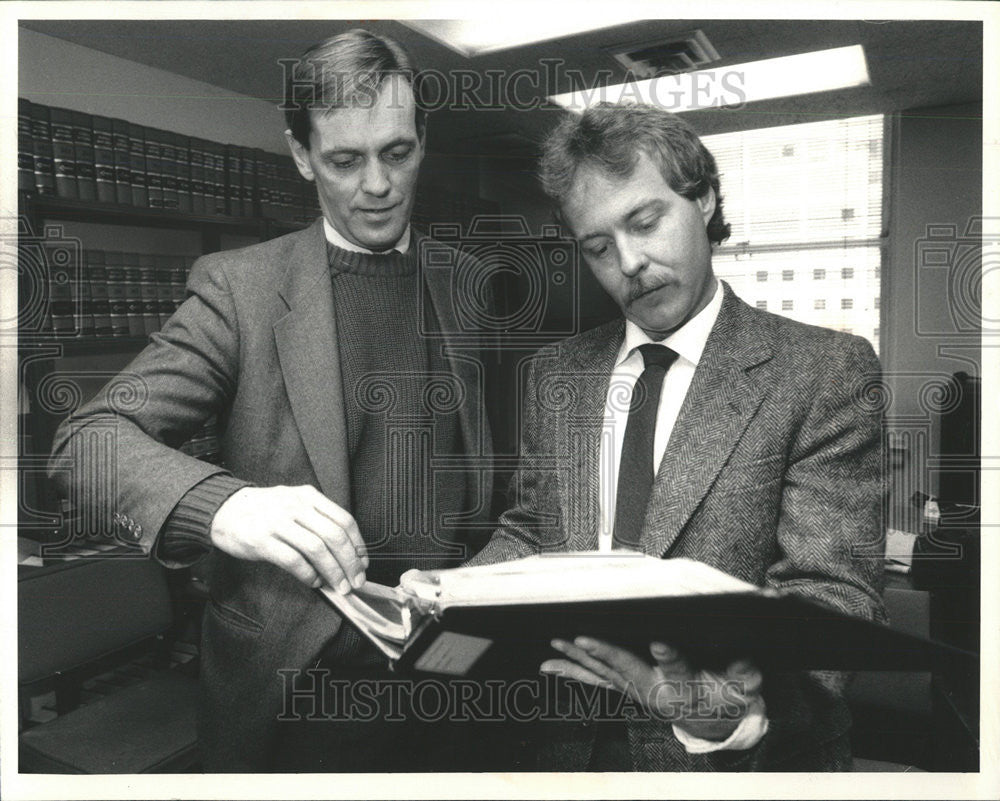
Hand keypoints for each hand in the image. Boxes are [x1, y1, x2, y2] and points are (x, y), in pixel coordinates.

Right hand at [210, 485, 367, 592]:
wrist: (224, 509)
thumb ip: (317, 518)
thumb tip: (345, 549)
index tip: (362, 563)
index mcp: (308, 496)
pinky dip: (308, 574)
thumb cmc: (263, 510)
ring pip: (317, 549)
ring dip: (332, 572)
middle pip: (334, 536)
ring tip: (338, 586)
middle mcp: (296, 506)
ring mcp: (278, 523)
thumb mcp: (294, 502)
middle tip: (355, 581)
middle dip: (350, 563)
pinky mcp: (262, 541)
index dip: (358, 545)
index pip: (344, 520)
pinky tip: (313, 581)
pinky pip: (293, 561)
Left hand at [541, 637, 762, 741]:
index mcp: (683, 687)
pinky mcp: (623, 688)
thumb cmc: (723, 697)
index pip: (677, 669)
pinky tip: (549, 665)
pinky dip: (571, 672)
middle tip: (583, 640)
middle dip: (605, 654)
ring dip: (579, 659)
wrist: (707, 718)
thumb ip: (745, 678)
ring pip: (603, 673)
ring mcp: (634, 690)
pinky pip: (594, 681)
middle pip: (627, 669)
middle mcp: (652, 690)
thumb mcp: (740, 689)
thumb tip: (749, 670)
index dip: (669, 657)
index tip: (659, 643)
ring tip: (556, 645)